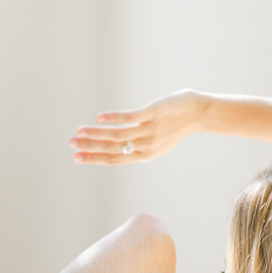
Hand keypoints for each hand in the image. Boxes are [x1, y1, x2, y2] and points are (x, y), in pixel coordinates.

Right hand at [69, 88, 207, 164]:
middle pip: (113, 149)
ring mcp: (150, 130)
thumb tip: (122, 143)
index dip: (95, 158)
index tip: (76, 156)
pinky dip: (113, 118)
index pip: (115, 159)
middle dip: (89, 147)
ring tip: (79, 131)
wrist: (200, 113)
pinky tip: (98, 117)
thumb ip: (140, 144)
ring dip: (96, 133)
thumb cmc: (177, 124)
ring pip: (118, 135)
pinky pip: (130, 118)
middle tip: (71, 144)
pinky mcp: (153, 113)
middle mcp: (146, 146)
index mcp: (146, 155)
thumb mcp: (159, 140)